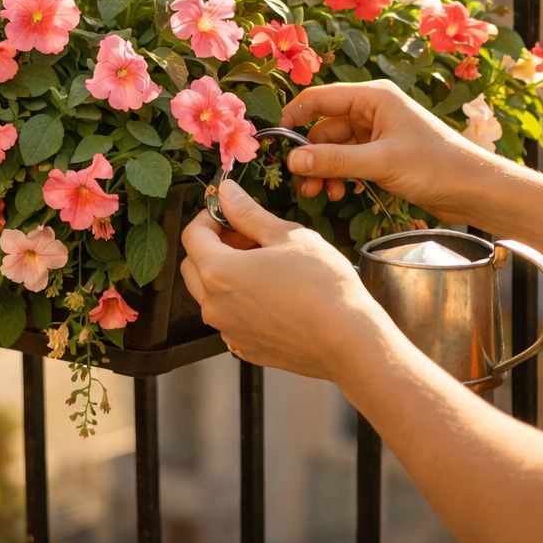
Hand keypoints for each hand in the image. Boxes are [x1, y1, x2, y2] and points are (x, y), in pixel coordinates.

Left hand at [179, 181, 383, 380]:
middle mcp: (214, 306)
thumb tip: (226, 193)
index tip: (230, 212)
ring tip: (264, 264)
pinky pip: (229, 318)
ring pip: (210, 294)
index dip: (209, 217)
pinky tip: (272, 293)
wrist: (349, 342)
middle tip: (247, 236)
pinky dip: (239, 300)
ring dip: (225, 273)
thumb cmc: (323, 286)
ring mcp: (228, 331)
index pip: (192, 236)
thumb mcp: (286, 236)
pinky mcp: (246, 349)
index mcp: (218, 273)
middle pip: (193, 266)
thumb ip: (248, 213)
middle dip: (213, 245)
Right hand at [279, 79, 490, 225]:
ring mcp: (377, 134)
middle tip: (302, 185)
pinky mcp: (382, 155)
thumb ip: (334, 160)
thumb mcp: (381, 162)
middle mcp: (372, 110)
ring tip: (320, 194)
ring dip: (323, 169)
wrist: (476, 189)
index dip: (293, 117)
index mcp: (373, 97)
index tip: (274, 143)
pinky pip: (348, 161)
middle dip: (310, 155)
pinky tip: (339, 193)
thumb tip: (291, 160)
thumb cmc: (437, 166)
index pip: (319, 98)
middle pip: (323, 128)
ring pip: (333, 148)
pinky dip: (338, 175)